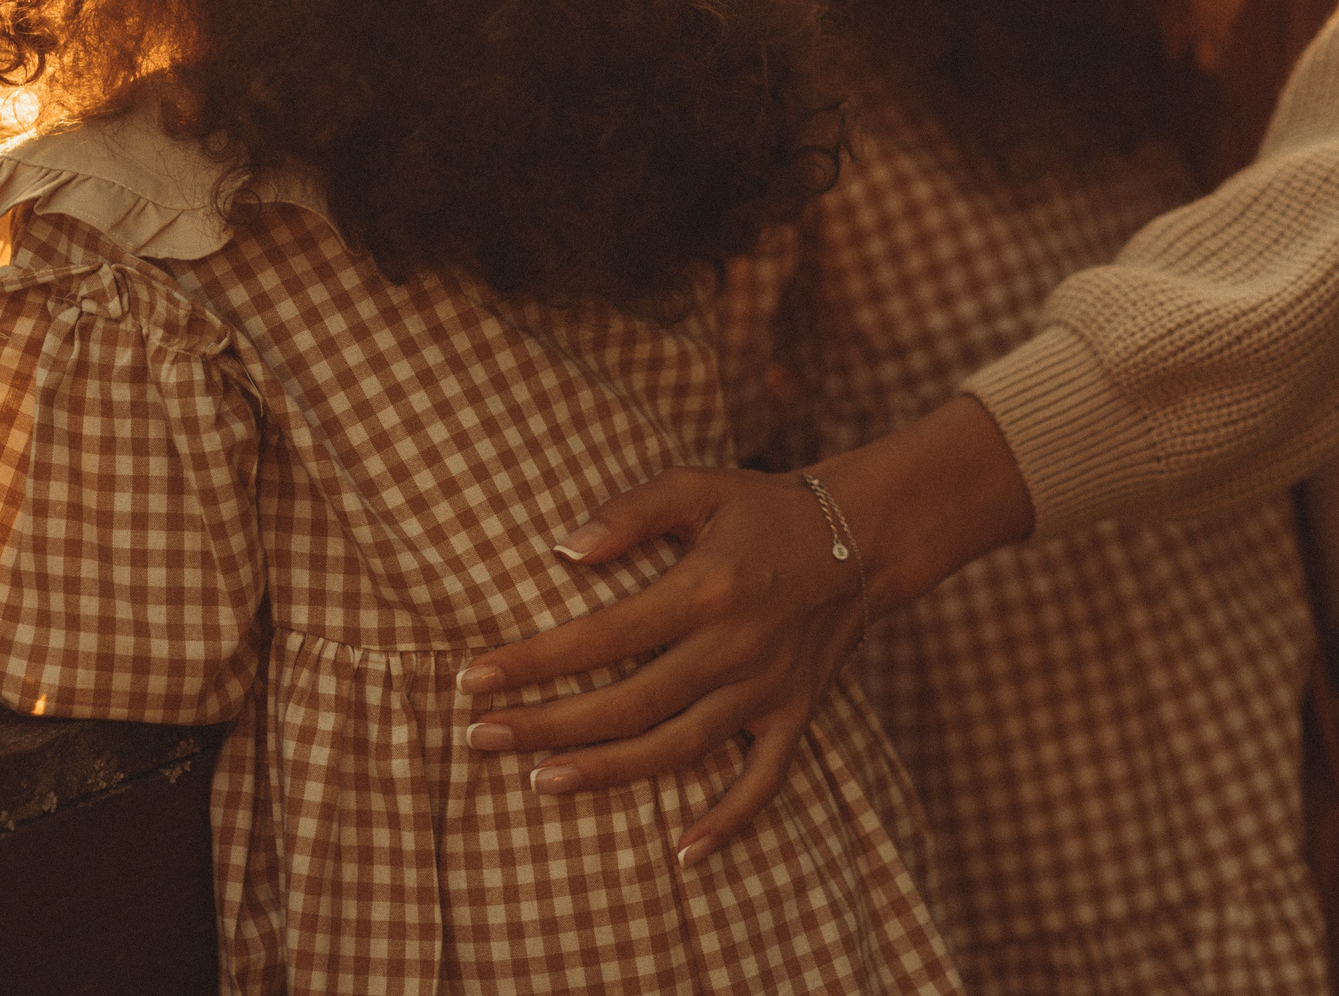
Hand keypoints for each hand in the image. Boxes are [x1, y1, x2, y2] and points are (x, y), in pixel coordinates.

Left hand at [456, 395, 1032, 862]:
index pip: (602, 635)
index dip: (535, 661)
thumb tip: (562, 550)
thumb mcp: (698, 485)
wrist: (864, 536)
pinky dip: (728, 821)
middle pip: (629, 703)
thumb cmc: (763, 508)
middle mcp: (734, 648)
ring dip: (608, 772)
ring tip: (541, 782)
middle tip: (482, 738)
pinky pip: (762, 782)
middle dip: (549, 725)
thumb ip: (630, 512)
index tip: (474, 679)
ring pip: (678, 748)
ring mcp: (767, 690)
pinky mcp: (795, 715)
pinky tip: (682, 853)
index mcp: (705, 589)